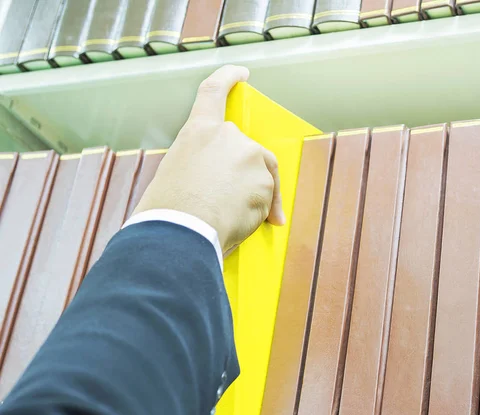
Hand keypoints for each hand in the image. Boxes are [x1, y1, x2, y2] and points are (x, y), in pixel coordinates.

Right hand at [134, 65, 284, 252]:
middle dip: (243, 173)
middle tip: (229, 200)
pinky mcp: (266, 181)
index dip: (228, 78)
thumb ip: (199, 164)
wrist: (182, 233)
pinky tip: (245, 224)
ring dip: (254, 195)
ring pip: (260, 174)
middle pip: (246, 149)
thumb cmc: (167, 211)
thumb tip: (215, 181)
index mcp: (198, 131)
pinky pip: (270, 196)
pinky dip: (265, 210)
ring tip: (232, 219)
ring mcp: (251, 157)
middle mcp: (228, 136)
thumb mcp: (175, 172)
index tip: (241, 73)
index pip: (214, 92)